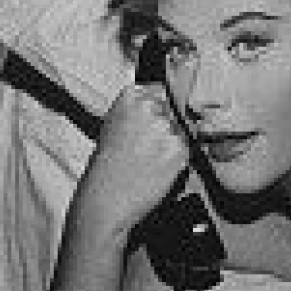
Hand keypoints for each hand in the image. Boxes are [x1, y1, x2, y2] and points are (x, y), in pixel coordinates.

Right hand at [74, 84, 188, 243]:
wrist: (104, 201)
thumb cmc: (104, 170)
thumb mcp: (113, 127)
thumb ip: (137, 112)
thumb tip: (162, 102)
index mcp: (129, 97)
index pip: (159, 90)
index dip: (159, 108)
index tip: (154, 119)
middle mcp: (149, 107)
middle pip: (173, 110)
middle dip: (166, 127)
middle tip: (148, 148)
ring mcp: (165, 127)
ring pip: (180, 131)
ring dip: (171, 144)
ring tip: (149, 161)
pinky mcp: (179, 148)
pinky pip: (186, 149)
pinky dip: (176, 160)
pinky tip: (156, 169)